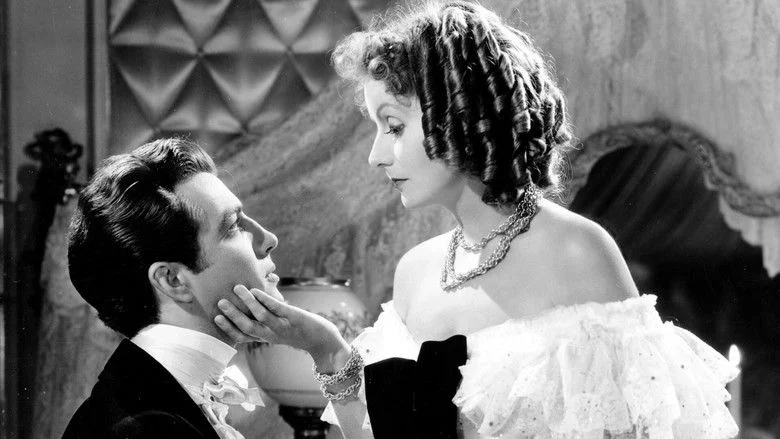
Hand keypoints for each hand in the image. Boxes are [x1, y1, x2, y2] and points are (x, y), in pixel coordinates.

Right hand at [216, 285, 349, 365]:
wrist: (324, 340)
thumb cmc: (299, 332)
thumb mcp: (278, 330)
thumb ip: (265, 321)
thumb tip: (251, 302)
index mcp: (266, 337)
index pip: (244, 336)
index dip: (229, 328)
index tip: (216, 318)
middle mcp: (272, 335)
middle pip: (249, 327)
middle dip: (233, 315)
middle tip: (220, 302)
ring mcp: (283, 327)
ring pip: (261, 316)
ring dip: (248, 303)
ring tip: (237, 289)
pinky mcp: (295, 318)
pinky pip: (278, 309)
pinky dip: (266, 300)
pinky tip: (256, 290)